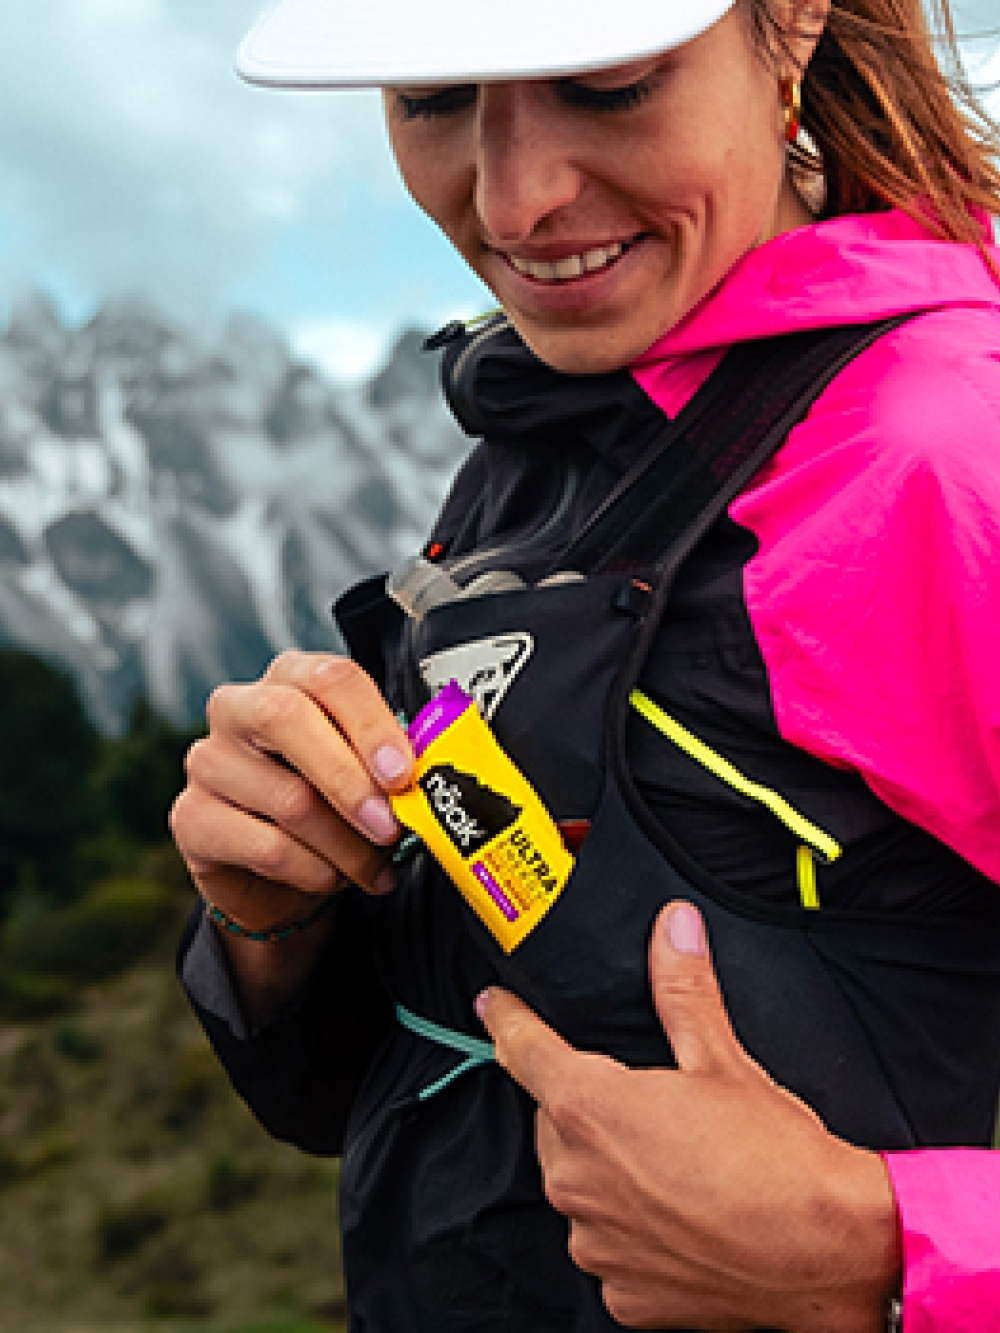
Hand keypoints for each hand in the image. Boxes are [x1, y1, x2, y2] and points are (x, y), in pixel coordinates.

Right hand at [170, 650, 412, 932]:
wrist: (280, 877)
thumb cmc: (331, 808)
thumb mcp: (365, 774)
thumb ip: (388, 763)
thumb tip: (425, 777)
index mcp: (290, 678)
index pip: (329, 676)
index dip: (371, 724)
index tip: (403, 773)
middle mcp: (239, 708)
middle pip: (288, 718)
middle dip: (351, 780)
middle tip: (390, 825)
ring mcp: (207, 761)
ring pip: (288, 799)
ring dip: (347, 845)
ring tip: (375, 866)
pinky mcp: (190, 818)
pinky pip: (268, 848)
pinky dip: (315, 871)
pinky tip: (334, 878)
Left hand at [476, 901, 901, 1331]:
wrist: (829, 1253)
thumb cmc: (777, 1159)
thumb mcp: (723, 1061)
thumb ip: (682, 989)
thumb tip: (672, 928)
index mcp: (589, 1109)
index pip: (522, 1049)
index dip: (507, 1019)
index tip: (494, 1004)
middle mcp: (577, 1179)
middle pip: (556, 1122)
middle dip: (586, 1105)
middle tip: (646, 1103)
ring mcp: (595, 1242)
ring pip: (580, 1186)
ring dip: (608, 1170)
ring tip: (673, 1163)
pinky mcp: (621, 1293)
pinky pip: (608, 1245)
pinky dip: (632, 1228)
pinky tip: (680, 1215)